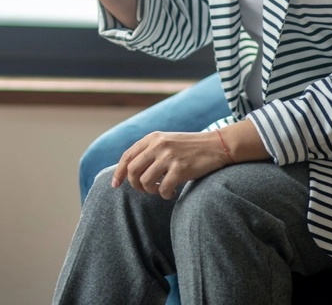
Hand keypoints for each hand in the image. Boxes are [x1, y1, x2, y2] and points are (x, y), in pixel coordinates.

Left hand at [111, 131, 229, 199]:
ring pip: (145, 181)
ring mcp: (169, 156)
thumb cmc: (190, 147)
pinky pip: (162, 189)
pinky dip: (164, 195)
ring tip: (160, 189)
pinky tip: (171, 192)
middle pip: (132, 171)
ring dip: (151, 191)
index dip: (119, 172)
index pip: (127, 156)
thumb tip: (130, 170)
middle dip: (135, 185)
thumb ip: (150, 150)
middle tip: (145, 190)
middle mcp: (158, 145)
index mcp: (153, 138)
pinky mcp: (180, 169)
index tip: (115, 185)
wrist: (216, 145)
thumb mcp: (167, 141)